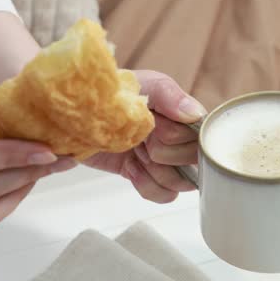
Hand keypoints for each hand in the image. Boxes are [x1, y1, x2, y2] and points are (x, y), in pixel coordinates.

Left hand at [84, 71, 204, 202]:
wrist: (79, 115)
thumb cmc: (113, 94)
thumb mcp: (142, 85)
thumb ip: (170, 94)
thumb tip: (195, 115)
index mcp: (185, 116)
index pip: (201, 139)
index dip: (176, 138)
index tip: (155, 125)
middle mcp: (181, 139)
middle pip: (192, 163)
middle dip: (162, 154)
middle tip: (142, 138)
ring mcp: (166, 161)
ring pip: (181, 183)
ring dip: (154, 170)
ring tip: (136, 152)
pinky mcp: (150, 176)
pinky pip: (165, 195)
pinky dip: (148, 185)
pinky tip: (132, 168)